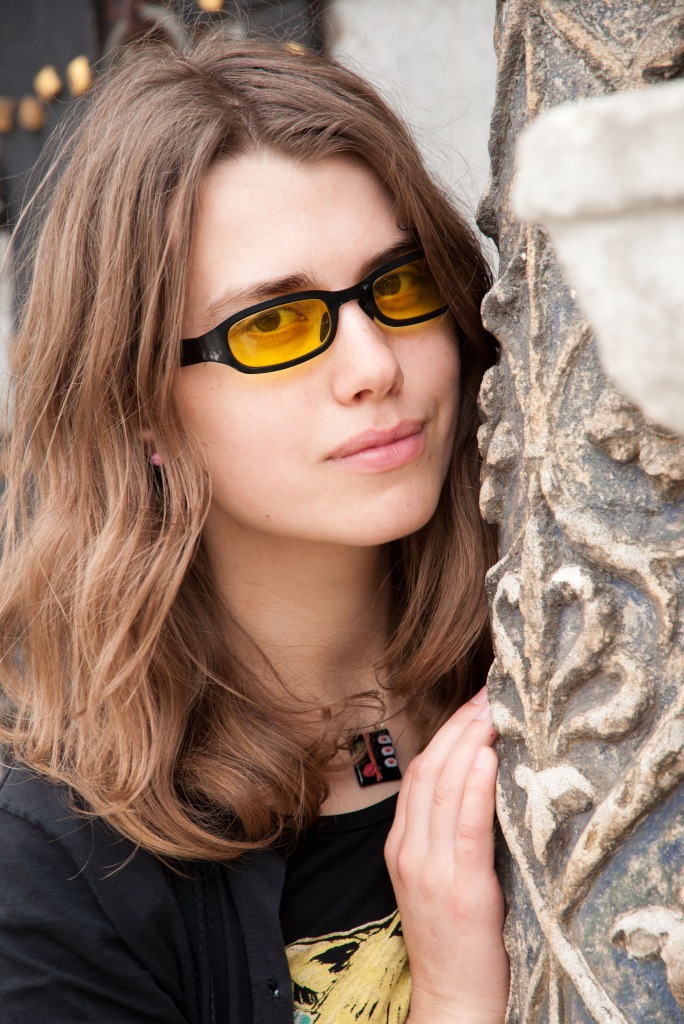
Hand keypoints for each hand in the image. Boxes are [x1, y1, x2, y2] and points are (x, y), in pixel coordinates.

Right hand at [384, 688, 508, 1023]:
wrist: (452, 998)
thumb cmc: (452, 937)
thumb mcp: (435, 877)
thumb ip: (444, 831)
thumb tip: (477, 779)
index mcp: (400, 845)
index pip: (418, 773)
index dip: (444, 732)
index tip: (472, 703)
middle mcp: (409, 851)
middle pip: (428, 772)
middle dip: (459, 727)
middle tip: (487, 693)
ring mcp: (430, 870)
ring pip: (443, 789)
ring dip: (470, 743)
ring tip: (492, 712)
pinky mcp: (461, 889)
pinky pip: (464, 827)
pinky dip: (475, 787)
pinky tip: (488, 758)